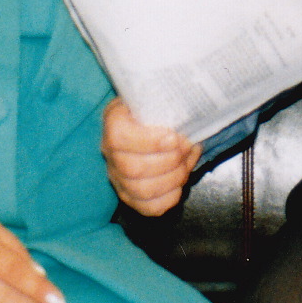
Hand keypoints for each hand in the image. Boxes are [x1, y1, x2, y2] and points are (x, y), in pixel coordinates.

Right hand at [102, 97, 199, 215]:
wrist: (143, 121)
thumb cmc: (152, 107)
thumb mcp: (153, 95)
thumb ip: (165, 100)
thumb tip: (192, 108)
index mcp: (113, 124)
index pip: (120, 139)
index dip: (149, 142)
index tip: (174, 137)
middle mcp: (110, 154)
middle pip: (134, 169)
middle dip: (169, 161)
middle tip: (187, 148)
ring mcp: (118, 178)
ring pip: (143, 190)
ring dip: (173, 178)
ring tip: (187, 163)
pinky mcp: (130, 196)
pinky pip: (149, 207)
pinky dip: (170, 197)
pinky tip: (180, 182)